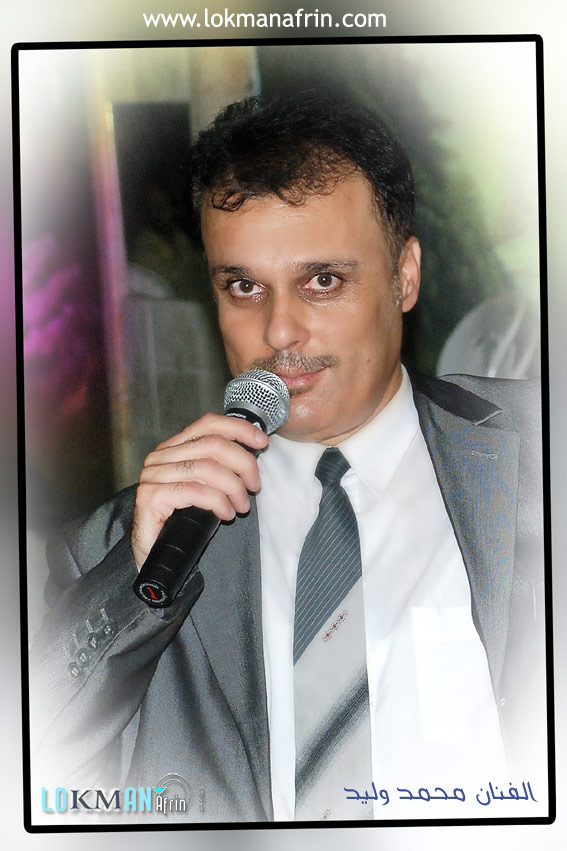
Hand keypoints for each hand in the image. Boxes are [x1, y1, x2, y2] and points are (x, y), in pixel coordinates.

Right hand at [131, 413, 267, 569]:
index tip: (261, 442)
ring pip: (207, 468)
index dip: (239, 429)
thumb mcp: (209, 487)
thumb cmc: (185, 523)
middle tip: (254, 486)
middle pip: (213, 445)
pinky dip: (218, 502)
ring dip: (233, 488)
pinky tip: (226, 513)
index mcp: (174, 448)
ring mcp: (153, 476)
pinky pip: (195, 491)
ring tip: (241, 506)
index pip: (208, 424)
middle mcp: (160, 457)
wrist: (158, 557)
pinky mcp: (151, 496)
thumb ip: (221, 466)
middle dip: (243, 464)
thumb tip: (253, 453)